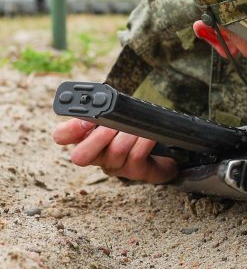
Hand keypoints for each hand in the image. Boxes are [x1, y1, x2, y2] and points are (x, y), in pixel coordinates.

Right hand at [52, 118, 176, 183]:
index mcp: (86, 138)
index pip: (62, 136)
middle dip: (98, 138)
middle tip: (111, 126)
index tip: (86, 119)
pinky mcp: (135, 171)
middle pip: (80, 156)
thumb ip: (105, 108)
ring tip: (137, 126)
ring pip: (115, 152)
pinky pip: (136, 156)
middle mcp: (96, 156)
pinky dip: (143, 142)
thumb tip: (101, 96)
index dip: (69, 129)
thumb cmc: (134, 127)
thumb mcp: (117, 115)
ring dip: (128, 135)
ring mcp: (115, 166)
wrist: (163, 148)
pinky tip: (149, 135)